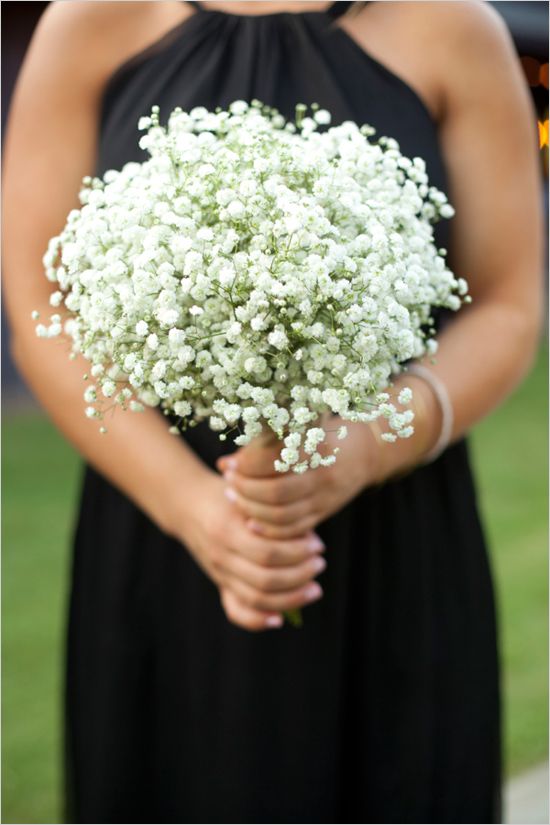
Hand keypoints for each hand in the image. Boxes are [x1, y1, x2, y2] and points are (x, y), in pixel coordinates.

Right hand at [165, 467, 326, 630]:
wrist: (188, 504)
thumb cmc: (227, 494)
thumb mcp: (248, 496)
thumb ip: (275, 516)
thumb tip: (311, 541)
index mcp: (227, 530)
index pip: (268, 552)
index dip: (298, 553)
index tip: (318, 545)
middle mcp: (221, 556)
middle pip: (264, 580)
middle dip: (300, 575)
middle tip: (320, 564)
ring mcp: (219, 573)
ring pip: (255, 599)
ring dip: (290, 598)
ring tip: (313, 588)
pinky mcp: (220, 584)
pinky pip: (236, 612)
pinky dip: (257, 620)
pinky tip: (279, 618)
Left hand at [217, 420, 378, 539]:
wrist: (363, 453)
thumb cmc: (321, 435)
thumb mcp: (297, 431)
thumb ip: (260, 447)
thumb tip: (224, 464)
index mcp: (313, 448)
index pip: (272, 461)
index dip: (246, 465)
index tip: (230, 464)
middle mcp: (320, 475)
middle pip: (275, 493)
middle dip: (245, 490)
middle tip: (229, 482)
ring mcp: (324, 498)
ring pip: (282, 516)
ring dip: (252, 509)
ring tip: (234, 498)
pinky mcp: (323, 513)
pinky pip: (293, 530)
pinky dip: (268, 529)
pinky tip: (250, 521)